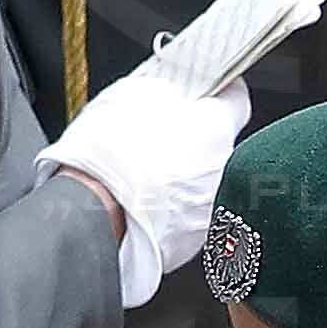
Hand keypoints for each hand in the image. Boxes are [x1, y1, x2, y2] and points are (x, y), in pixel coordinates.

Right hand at [44, 73, 246, 309]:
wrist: (89, 215)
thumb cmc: (108, 155)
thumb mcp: (132, 95)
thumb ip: (167, 89)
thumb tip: (175, 90)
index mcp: (218, 126)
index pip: (237, 98)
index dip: (219, 91)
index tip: (205, 91)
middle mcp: (225, 168)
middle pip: (218, 143)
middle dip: (195, 137)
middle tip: (161, 133)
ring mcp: (212, 206)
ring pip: (202, 180)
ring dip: (183, 173)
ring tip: (144, 170)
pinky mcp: (195, 238)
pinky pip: (187, 212)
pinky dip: (171, 204)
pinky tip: (143, 198)